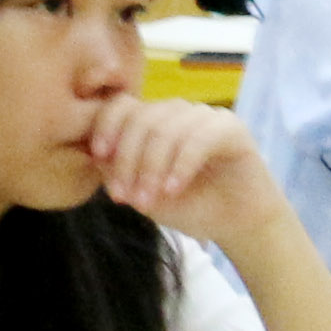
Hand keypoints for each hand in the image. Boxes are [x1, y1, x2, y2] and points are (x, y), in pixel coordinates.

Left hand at [82, 93, 287, 250]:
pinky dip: (180, 165)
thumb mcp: (143, 193)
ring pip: (167, 130)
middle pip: (141, 119)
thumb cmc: (189, 206)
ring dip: (151, 168)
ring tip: (148, 201)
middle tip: (124, 197)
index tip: (98, 156)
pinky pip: (198, 139)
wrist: (237, 225)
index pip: (122, 106)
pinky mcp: (231, 128)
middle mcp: (178, 112)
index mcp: (154, 120)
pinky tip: (173, 189)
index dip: (106, 127)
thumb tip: (93, 153)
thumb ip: (118, 172)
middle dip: (127, 160)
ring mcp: (205, 116)